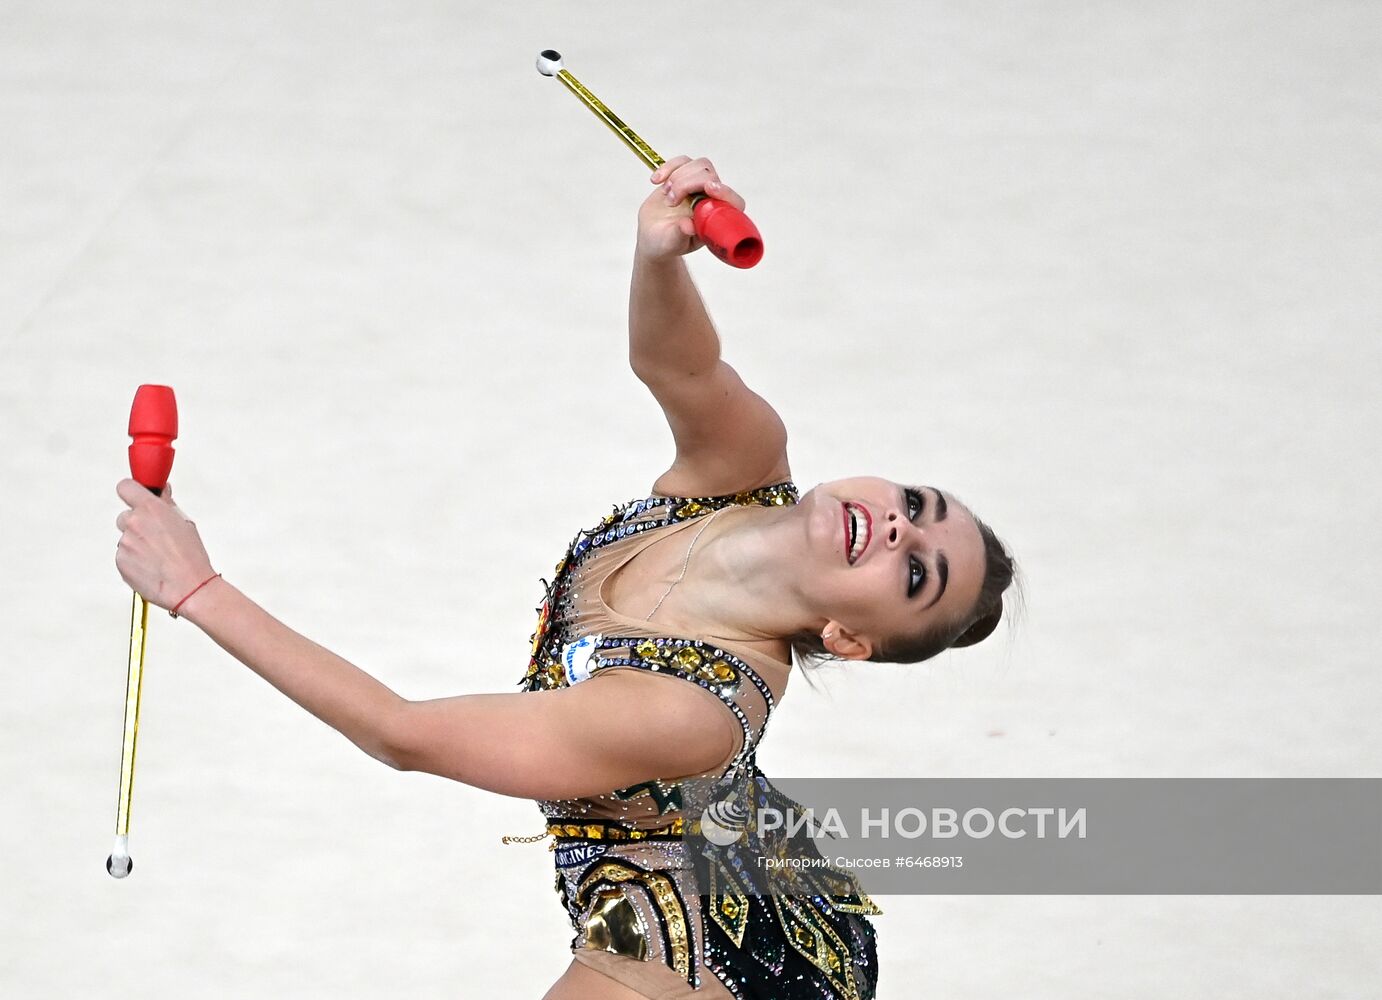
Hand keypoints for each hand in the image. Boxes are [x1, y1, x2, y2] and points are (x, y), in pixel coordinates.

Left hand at [115, 479, 215, 611]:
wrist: (188, 587)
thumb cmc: (190, 556)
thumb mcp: (184, 523)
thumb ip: (167, 504)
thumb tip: (162, 491)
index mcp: (150, 509)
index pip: (126, 487)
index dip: (131, 491)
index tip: (136, 495)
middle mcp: (133, 523)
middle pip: (125, 516)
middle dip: (137, 523)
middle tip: (155, 535)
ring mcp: (124, 543)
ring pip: (126, 538)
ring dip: (138, 544)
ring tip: (158, 555)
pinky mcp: (120, 561)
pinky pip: (124, 556)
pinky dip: (134, 560)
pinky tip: (152, 565)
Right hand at [636, 156, 747, 260]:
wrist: (652, 236)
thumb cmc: (666, 243)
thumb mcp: (671, 243)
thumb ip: (681, 234)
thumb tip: (689, 226)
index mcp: (715, 218)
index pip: (733, 201)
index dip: (725, 192)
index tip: (709, 189)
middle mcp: (710, 200)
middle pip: (711, 176)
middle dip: (688, 184)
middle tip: (671, 201)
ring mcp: (698, 187)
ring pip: (698, 165)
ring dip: (678, 176)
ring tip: (665, 195)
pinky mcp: (683, 176)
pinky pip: (682, 162)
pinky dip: (668, 167)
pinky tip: (656, 181)